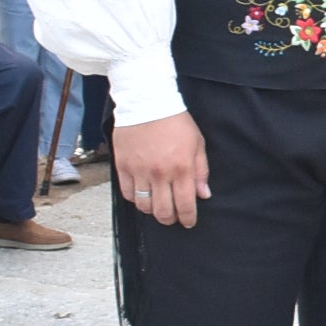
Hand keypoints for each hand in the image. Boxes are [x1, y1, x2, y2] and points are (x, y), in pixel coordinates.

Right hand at [114, 112, 210, 227]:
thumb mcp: (197, 144)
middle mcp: (160, 173)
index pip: (185, 204)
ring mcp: (139, 171)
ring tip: (157, 206)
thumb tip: (203, 195)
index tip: (189, 222)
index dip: (188, 218)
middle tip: (173, 217)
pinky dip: (135, 199)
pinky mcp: (122, 166)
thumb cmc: (176, 122)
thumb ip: (201, 171)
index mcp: (181, 168)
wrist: (147, 102)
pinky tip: (142, 194)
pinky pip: (127, 193)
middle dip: (170, 219)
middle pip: (162, 211)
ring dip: (152, 211)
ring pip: (144, 205)